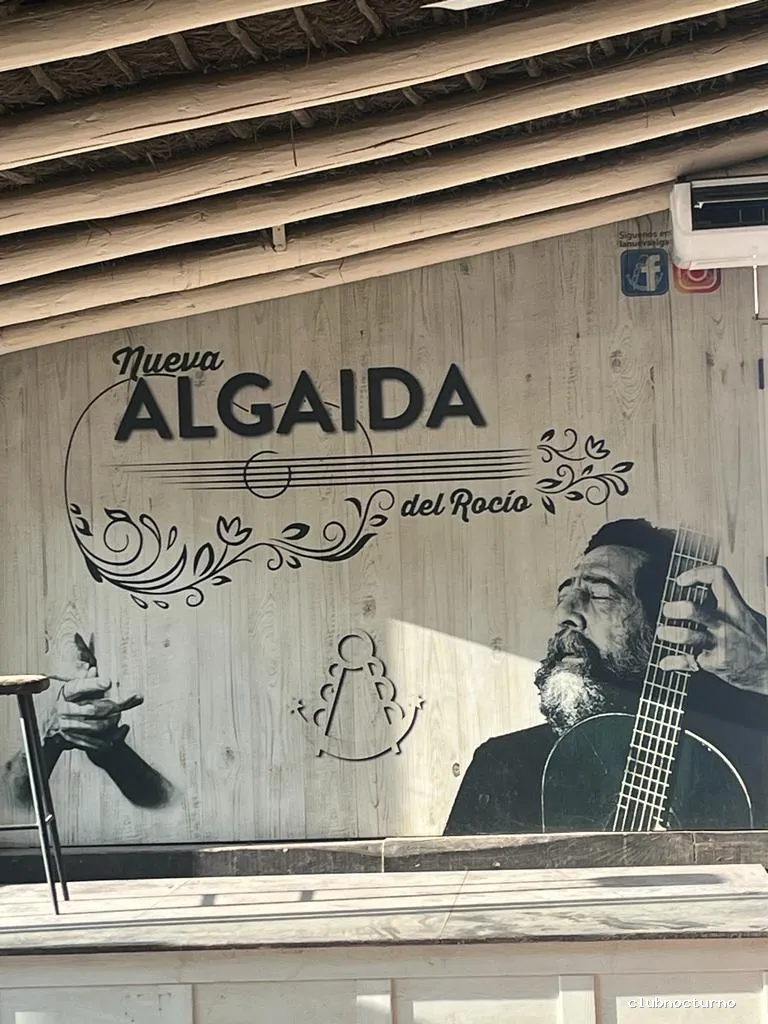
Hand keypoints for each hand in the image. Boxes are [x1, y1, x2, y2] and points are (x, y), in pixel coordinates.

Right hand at [45, 667, 143, 752]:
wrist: (50, 724)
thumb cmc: (69, 701)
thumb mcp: (75, 688)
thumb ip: (89, 681)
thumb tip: (93, 669)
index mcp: (66, 693)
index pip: (79, 688)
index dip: (94, 685)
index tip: (108, 682)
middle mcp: (65, 710)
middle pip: (93, 709)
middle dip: (112, 707)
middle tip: (121, 705)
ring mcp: (68, 727)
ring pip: (97, 726)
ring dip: (112, 722)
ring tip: (118, 716)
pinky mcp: (73, 740)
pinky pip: (95, 742)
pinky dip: (111, 738)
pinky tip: (119, 732)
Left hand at [657, 565, 767, 694]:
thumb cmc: (758, 640)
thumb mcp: (750, 616)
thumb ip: (730, 603)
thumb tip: (705, 590)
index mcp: (736, 607)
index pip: (717, 578)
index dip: (696, 574)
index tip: (681, 581)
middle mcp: (726, 624)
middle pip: (692, 609)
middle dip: (674, 609)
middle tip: (668, 610)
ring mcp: (719, 644)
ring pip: (686, 636)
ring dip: (669, 633)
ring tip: (661, 632)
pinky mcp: (714, 664)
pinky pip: (687, 661)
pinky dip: (672, 662)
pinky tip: (664, 662)